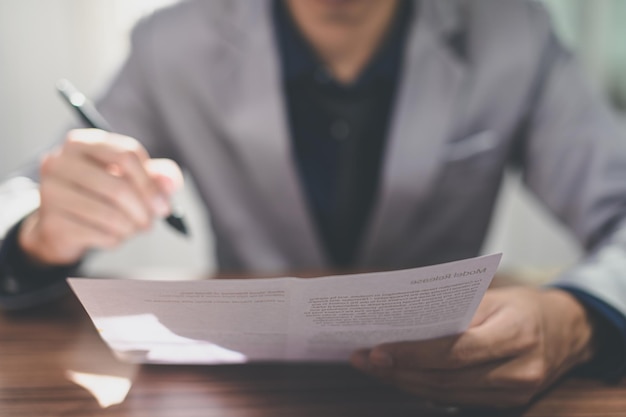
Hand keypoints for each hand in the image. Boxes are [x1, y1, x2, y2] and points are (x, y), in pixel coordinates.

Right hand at [18, 129, 182, 265]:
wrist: (62, 225)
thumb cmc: (101, 195)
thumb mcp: (131, 178)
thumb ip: (157, 175)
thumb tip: (170, 182)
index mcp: (82, 142)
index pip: (127, 154)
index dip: (151, 183)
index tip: (163, 205)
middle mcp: (60, 162)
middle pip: (119, 187)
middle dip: (144, 211)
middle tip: (151, 223)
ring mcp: (51, 192)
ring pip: (110, 215)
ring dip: (131, 228)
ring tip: (134, 229)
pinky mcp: (52, 222)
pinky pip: (100, 235)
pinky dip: (116, 239)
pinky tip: (113, 236)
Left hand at [350, 287, 596, 407]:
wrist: (568, 330)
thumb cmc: (524, 306)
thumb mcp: (493, 296)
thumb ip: (453, 309)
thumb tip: (402, 320)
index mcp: (515, 335)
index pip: (455, 351)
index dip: (413, 354)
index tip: (377, 349)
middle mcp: (517, 372)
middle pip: (445, 378)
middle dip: (398, 370)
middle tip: (362, 359)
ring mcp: (513, 394)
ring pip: (446, 394)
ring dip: (405, 382)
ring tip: (372, 367)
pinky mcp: (506, 404)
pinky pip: (456, 400)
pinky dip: (425, 389)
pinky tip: (400, 376)